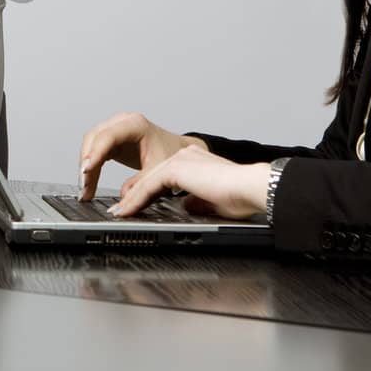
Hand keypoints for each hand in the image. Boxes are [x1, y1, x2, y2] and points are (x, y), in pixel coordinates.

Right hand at [78, 112, 203, 200]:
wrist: (180, 151)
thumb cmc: (172, 155)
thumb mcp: (158, 172)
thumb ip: (140, 186)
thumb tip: (122, 202)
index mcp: (135, 125)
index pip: (108, 137)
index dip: (95, 153)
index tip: (86, 170)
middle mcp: (122, 123)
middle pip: (94, 139)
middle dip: (87, 163)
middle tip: (84, 186)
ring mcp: (115, 130)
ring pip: (90, 144)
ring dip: (86, 167)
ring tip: (85, 189)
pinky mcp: (112, 140)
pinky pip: (95, 151)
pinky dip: (91, 167)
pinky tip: (89, 183)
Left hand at [106, 144, 271, 220]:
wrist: (252, 189)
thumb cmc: (243, 197)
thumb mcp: (214, 202)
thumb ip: (198, 202)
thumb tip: (188, 206)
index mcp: (195, 162)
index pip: (163, 178)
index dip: (147, 194)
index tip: (135, 207)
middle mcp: (185, 156)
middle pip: (151, 177)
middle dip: (134, 196)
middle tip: (119, 211)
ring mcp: (180, 160)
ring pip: (146, 182)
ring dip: (130, 200)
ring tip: (118, 214)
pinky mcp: (176, 168)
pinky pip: (148, 187)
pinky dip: (135, 201)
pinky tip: (125, 212)